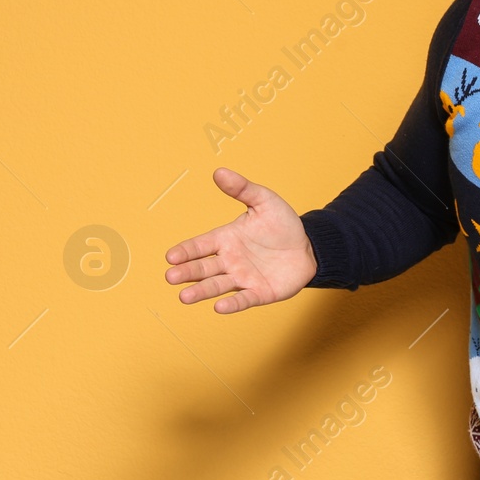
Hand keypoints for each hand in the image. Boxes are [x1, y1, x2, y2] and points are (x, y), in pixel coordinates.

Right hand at [163, 167, 317, 313]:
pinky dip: (232, 304)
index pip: (200, 245)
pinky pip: (243, 299)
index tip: (170, 256)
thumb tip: (219, 171)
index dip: (185, 251)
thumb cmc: (282, 224)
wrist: (308, 246)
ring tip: (184, 297)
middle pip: (203, 268)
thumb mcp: (264, 201)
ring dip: (201, 291)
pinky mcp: (259, 292)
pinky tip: (219, 307)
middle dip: (187, 272)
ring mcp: (243, 278)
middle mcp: (229, 260)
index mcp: (226, 238)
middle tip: (171, 277)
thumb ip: (242, 189)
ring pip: (217, 285)